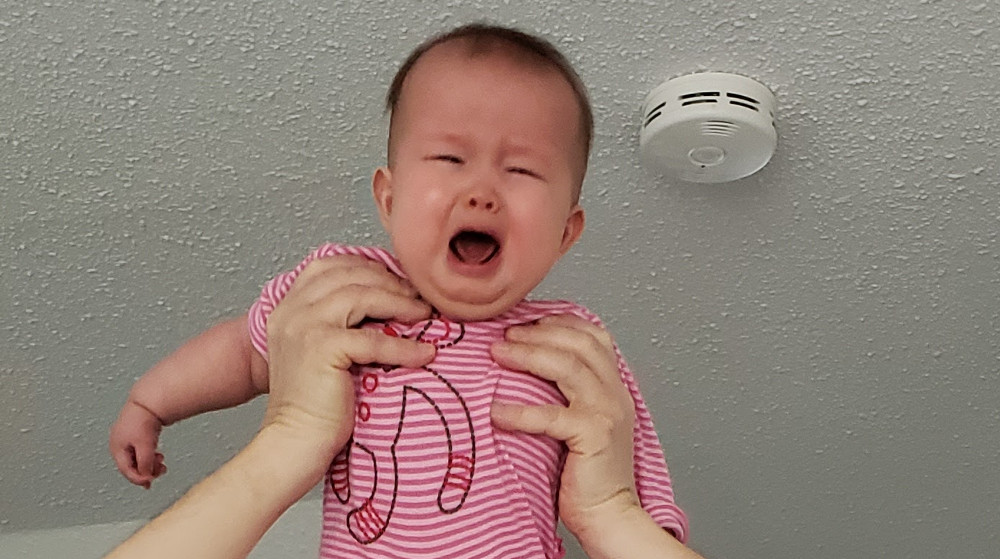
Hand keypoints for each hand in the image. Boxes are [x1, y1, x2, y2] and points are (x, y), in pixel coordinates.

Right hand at [109, 401, 167, 488]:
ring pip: (137, 457)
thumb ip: (145, 464)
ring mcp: (125, 437)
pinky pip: (140, 449)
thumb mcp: (145, 447)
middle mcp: (117, 444)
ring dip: (149, 463)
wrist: (149, 401)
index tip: (151, 483)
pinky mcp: (134, 432)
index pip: (126, 471)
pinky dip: (149, 454)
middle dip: (146, 470)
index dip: (139, 479)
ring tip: (161, 462)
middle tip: (161, 472)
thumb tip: (146, 477)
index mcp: (116, 448)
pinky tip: (157, 454)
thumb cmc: (143, 421)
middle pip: (132, 465)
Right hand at [262, 255, 435, 458]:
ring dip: (400, 303)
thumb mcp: (322, 351)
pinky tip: (423, 353)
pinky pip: (374, 337)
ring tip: (424, 315)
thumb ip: (340, 322)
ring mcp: (304, 326)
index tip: (398, 279)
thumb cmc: (315, 404)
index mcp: (288, 307)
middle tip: (419, 296)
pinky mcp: (323, 348)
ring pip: (362, 295)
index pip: (329, 265)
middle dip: (390, 281)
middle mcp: (292, 311)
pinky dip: (404, 345)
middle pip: (349, 274)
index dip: (368, 266)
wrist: (295, 442)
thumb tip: (388, 302)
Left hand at [489, 315, 638, 535]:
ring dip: (528, 355)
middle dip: (538, 333)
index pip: (594, 336)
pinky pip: (552, 415)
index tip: (528, 320)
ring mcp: (607, 412)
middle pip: (579, 343)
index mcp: (614, 387)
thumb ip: (565, 395)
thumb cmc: (587, 474)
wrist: (609, 514)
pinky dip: (520, 410)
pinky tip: (496, 410)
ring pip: (568, 367)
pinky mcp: (594, 435)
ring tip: (498, 353)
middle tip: (505, 334)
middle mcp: (615, 393)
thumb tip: (522, 369)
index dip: (560, 322)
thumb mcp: (581, 422)